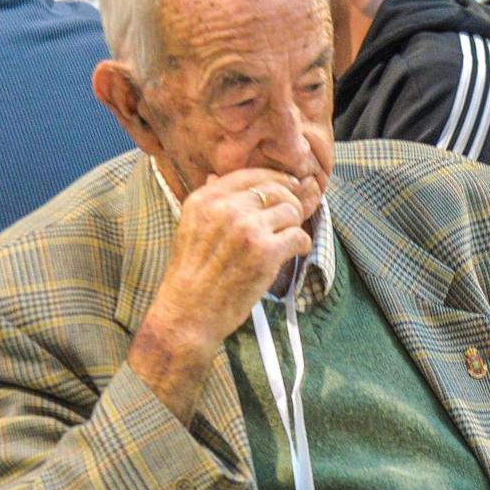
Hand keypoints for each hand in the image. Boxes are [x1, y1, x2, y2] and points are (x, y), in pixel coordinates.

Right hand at [130, 167, 318, 421]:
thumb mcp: (189, 229)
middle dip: (290, 202)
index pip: (251, 175)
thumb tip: (215, 176)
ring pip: (291, 211)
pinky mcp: (266, 252)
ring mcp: (247, 229)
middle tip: (292, 218)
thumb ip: (208, 202)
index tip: (288, 188)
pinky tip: (292, 253)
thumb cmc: (191, 276)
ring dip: (295, 225)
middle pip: (276, 190)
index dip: (276, 180)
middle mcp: (226, 209)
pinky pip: (299, 236)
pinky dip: (301, 245)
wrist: (188, 314)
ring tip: (286, 241)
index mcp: (205, 200)